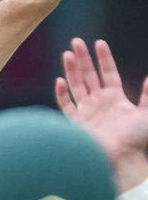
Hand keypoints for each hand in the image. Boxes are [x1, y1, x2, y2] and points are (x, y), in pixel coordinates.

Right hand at [55, 38, 147, 191]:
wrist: (119, 158)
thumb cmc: (135, 139)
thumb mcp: (147, 114)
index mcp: (115, 98)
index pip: (108, 73)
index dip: (104, 58)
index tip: (99, 43)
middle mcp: (99, 103)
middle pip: (88, 75)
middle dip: (83, 58)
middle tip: (76, 41)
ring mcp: (86, 112)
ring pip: (76, 86)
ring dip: (72, 70)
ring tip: (68, 54)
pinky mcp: (75, 123)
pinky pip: (66, 105)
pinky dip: (62, 94)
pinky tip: (60, 81)